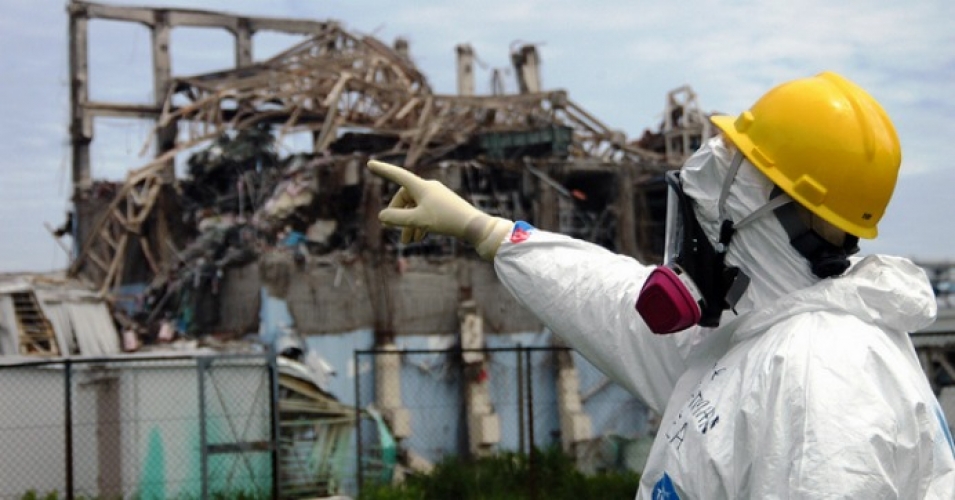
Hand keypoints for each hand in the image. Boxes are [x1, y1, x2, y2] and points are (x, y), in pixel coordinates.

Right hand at [367, 160, 512, 259]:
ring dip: (409, 224)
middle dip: (398, 215)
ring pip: (416, 208)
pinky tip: (419, 238)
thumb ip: (397, 219)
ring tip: (408, 242)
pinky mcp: (444, 205)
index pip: (397, 175)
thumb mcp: (418, 220)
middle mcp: (429, 188)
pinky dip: (420, 223)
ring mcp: (437, 196)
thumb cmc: (445, 220)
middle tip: (393, 230)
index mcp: (421, 186)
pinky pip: (426, 211)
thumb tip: (382, 216)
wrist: (473, 226)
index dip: (383, 170)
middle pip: (405, 198)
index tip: (370, 164)